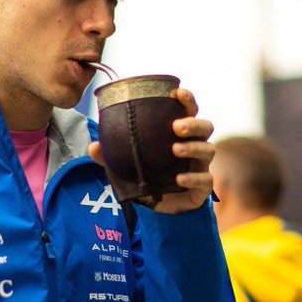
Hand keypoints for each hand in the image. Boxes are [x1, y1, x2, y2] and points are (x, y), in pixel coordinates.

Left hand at [88, 87, 215, 213]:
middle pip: (205, 127)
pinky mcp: (202, 187)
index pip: (189, 111)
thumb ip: (110, 156)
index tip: (177, 93)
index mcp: (179, 134)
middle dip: (193, 123)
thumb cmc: (144, 177)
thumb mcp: (124, 165)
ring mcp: (200, 166)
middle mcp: (194, 146)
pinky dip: (193, 178)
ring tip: (176, 149)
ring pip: (208, 150)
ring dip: (193, 148)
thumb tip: (93, 147)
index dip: (187, 101)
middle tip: (176, 126)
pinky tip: (179, 178)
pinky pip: (205, 180)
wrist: (154, 208)